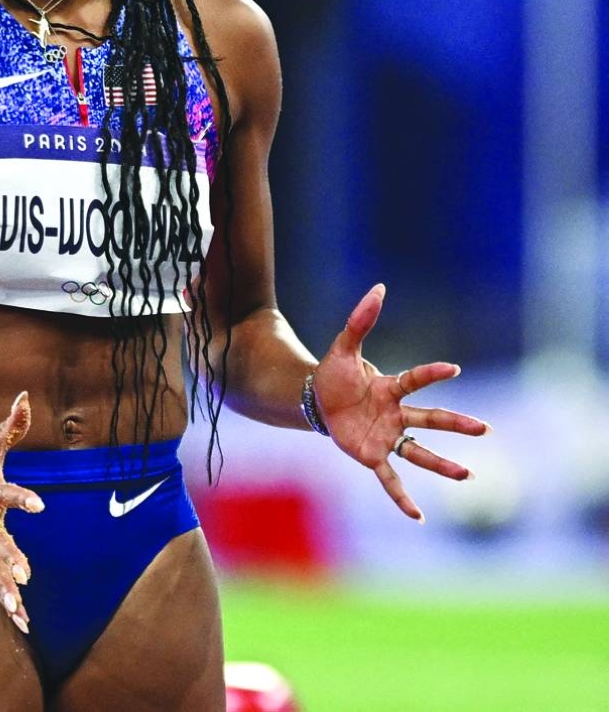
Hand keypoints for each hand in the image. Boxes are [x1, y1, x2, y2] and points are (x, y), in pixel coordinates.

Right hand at [0, 391, 43, 631]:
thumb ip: (12, 423)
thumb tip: (25, 397)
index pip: (7, 493)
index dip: (23, 497)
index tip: (39, 504)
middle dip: (10, 556)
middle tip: (26, 573)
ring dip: (6, 589)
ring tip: (21, 612)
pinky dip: (6, 599)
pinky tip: (22, 621)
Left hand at [313, 285, 490, 521]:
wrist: (316, 399)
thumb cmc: (335, 373)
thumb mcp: (344, 345)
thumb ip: (361, 319)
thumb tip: (379, 287)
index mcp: (391, 387)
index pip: (415, 380)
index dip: (432, 373)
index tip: (453, 368)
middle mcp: (395, 414)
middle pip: (430, 419)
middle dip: (457, 423)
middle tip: (486, 429)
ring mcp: (386, 437)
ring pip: (419, 452)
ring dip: (442, 464)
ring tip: (469, 475)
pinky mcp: (371, 456)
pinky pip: (390, 479)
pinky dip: (402, 496)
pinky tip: (419, 516)